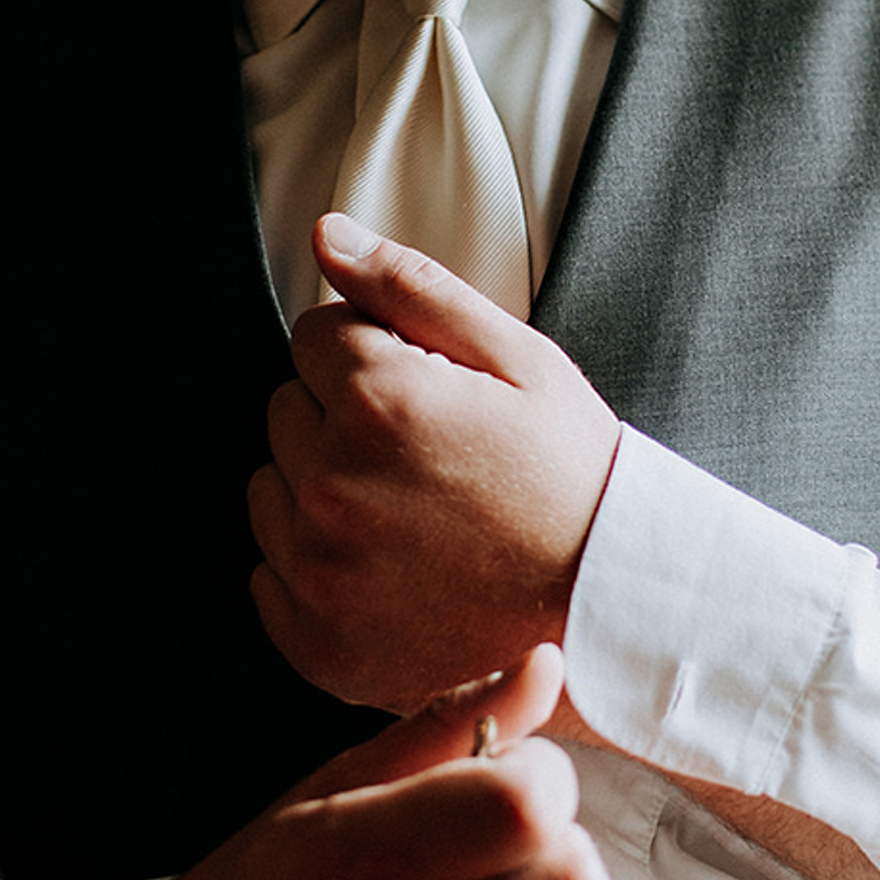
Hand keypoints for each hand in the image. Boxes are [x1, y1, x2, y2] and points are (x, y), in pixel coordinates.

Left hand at [248, 213, 621, 711]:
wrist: (611, 603)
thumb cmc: (573, 475)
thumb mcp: (518, 358)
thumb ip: (410, 287)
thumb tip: (328, 236)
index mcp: (378, 402)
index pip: (314, 336)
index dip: (375, 355)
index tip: (429, 393)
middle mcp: (332, 485)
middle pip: (287, 409)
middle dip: (343, 418)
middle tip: (427, 455)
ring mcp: (320, 571)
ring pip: (270, 489)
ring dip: (320, 488)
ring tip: (410, 512)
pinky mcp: (319, 643)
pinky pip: (268, 577)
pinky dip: (313, 567)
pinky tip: (386, 567)